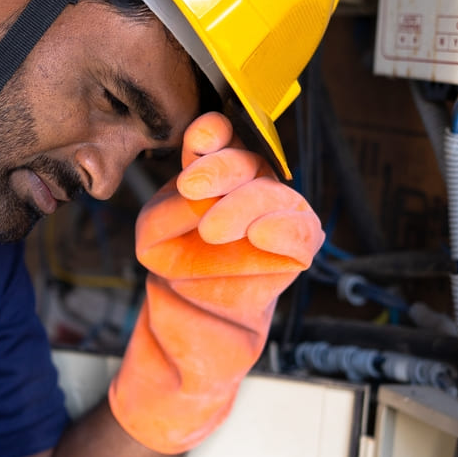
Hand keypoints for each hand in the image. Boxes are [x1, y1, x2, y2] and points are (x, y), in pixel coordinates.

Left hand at [108, 112, 323, 452]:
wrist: (193, 323)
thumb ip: (171, 209)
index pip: (220, 139)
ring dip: (245, 204)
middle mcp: (250, 186)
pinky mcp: (297, 250)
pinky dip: (285, 228)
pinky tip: (262, 232)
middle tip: (192, 188)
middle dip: (222, 169)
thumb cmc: (177, 271)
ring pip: (274, 194)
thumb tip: (199, 198)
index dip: (213, 133)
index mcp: (215, 173)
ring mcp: (278, 215)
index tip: (200, 139)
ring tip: (213, 230)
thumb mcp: (154, 235)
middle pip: (248, 160)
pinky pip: (303, 231)